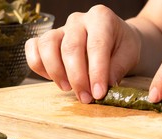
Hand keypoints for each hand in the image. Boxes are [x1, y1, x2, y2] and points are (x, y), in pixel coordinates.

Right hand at [25, 5, 140, 103]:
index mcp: (101, 18)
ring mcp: (59, 28)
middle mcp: (77, 20)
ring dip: (56, 72)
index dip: (97, 72)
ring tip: (67, 89)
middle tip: (85, 98)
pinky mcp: (45, 39)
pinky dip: (38, 65)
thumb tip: (103, 86)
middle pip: (70, 48)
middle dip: (77, 78)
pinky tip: (51, 78)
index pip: (96, 45)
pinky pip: (32, 48)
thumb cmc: (120, 48)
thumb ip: (117, 69)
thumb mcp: (129, 56)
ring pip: (47, 46)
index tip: (98, 93)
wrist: (113, 40)